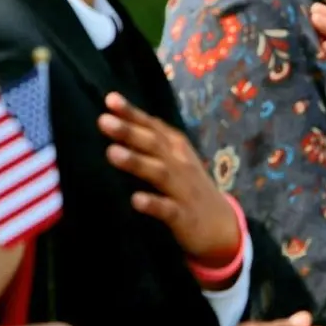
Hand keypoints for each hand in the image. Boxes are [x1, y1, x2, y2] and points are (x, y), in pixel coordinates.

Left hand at [98, 93, 240, 278]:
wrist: (221, 226)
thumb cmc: (188, 188)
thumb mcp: (176, 161)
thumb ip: (151, 143)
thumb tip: (117, 123)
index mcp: (177, 149)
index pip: (153, 127)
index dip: (133, 114)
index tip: (111, 99)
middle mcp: (181, 164)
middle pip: (154, 144)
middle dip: (129, 132)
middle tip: (103, 120)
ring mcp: (184, 190)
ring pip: (159, 173)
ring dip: (137, 162)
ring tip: (112, 152)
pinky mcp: (184, 216)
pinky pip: (168, 209)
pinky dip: (153, 203)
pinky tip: (136, 200)